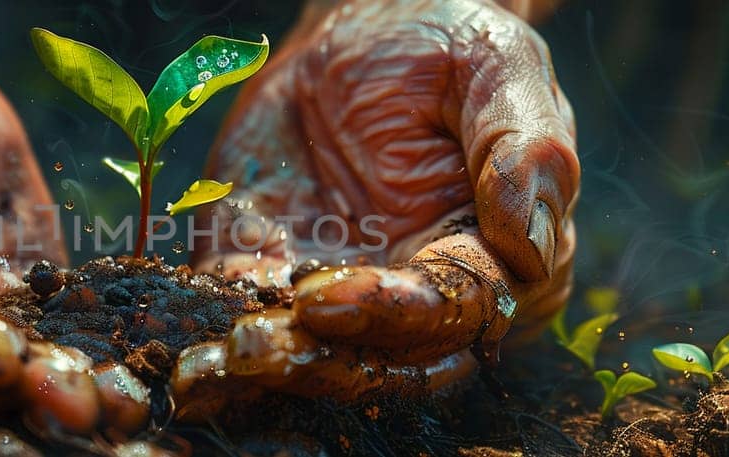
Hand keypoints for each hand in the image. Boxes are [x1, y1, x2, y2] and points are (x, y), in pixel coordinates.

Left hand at [178, 0, 577, 412]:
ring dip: (276, 370)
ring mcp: (347, 294)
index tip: (331, 295)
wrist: (354, 27)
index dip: (398, 313)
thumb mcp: (496, 67)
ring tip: (225, 357)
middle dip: (330, 362)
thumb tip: (533, 247)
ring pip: (322, 360)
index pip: (458, 311)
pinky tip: (194, 364)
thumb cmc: (443, 43)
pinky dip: (223, 353)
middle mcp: (425, 295)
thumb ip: (526, 149)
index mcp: (496, 257)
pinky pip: (252, 324)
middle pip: (392, 360)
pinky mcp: (274, 276)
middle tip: (263, 343)